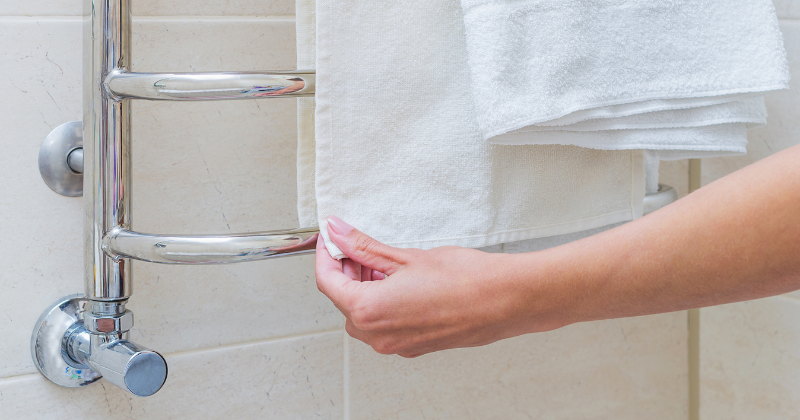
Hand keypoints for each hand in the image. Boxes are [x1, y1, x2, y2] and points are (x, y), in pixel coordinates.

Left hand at [315, 216, 569, 357]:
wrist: (505, 300)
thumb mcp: (405, 257)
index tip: (331, 239)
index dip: (325, 256)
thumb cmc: (464, 280)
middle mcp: (378, 335)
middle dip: (348, 273)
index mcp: (369, 311)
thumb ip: (364, 247)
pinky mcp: (414, 345)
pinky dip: (384, 303)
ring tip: (385, 263)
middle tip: (359, 247)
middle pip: (344, 301)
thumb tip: (338, 233)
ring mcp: (397, 345)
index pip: (328, 283)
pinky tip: (401, 282)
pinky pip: (385, 325)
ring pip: (364, 316)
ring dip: (366, 289)